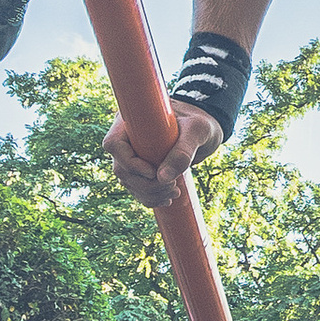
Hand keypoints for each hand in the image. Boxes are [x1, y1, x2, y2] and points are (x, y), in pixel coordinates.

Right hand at [103, 103, 221, 210]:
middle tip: (172, 186)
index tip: (153, 172)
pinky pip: (137, 189)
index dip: (129, 163)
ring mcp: (133, 155)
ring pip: (128, 182)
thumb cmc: (200, 122)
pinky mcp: (141, 169)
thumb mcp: (197, 131)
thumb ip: (183, 151)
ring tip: (175, 192)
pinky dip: (150, 198)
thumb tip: (163, 177)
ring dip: (149, 194)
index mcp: (133, 121)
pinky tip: (168, 199)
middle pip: (121, 168)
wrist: (204, 132)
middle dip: (145, 184)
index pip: (114, 144)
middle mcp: (128, 138)